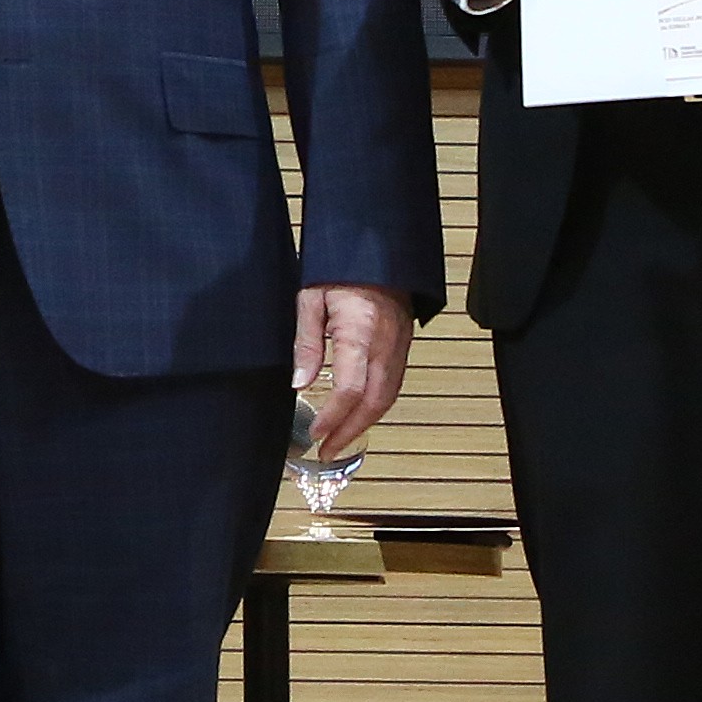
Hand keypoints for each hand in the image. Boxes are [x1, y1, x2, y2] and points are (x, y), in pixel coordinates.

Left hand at [291, 285, 409, 459]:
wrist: (377, 250)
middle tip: (327, 451)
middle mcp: (385, 345)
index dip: (333, 418)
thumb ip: (306, 342)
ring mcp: (399, 347)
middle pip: (374, 403)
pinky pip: (393, 385)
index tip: (315, 434)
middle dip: (350, 432)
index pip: (350, 389)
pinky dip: (377, 407)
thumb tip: (299, 382)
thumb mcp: (311, 299)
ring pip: (387, 398)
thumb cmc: (341, 270)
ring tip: (340, 441)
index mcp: (360, 332)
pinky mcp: (403, 346)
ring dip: (364, 424)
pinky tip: (359, 415)